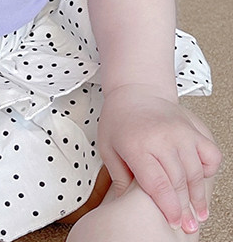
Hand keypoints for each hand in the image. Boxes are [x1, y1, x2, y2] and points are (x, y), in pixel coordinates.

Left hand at [98, 84, 220, 233]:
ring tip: (198, 213)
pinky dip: (208, 170)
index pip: (157, 184)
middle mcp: (161, 138)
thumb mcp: (108, 147)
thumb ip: (118, 176)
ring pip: (196, 172)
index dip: (168, 207)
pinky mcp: (194, 130)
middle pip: (178, 182)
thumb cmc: (119, 120)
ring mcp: (180, 133)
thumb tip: (123, 203)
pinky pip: (210, 155)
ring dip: (198, 196)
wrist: (135, 92)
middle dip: (184, 209)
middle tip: (187, 226)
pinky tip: (200, 181)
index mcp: (136, 144)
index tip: (174, 223)